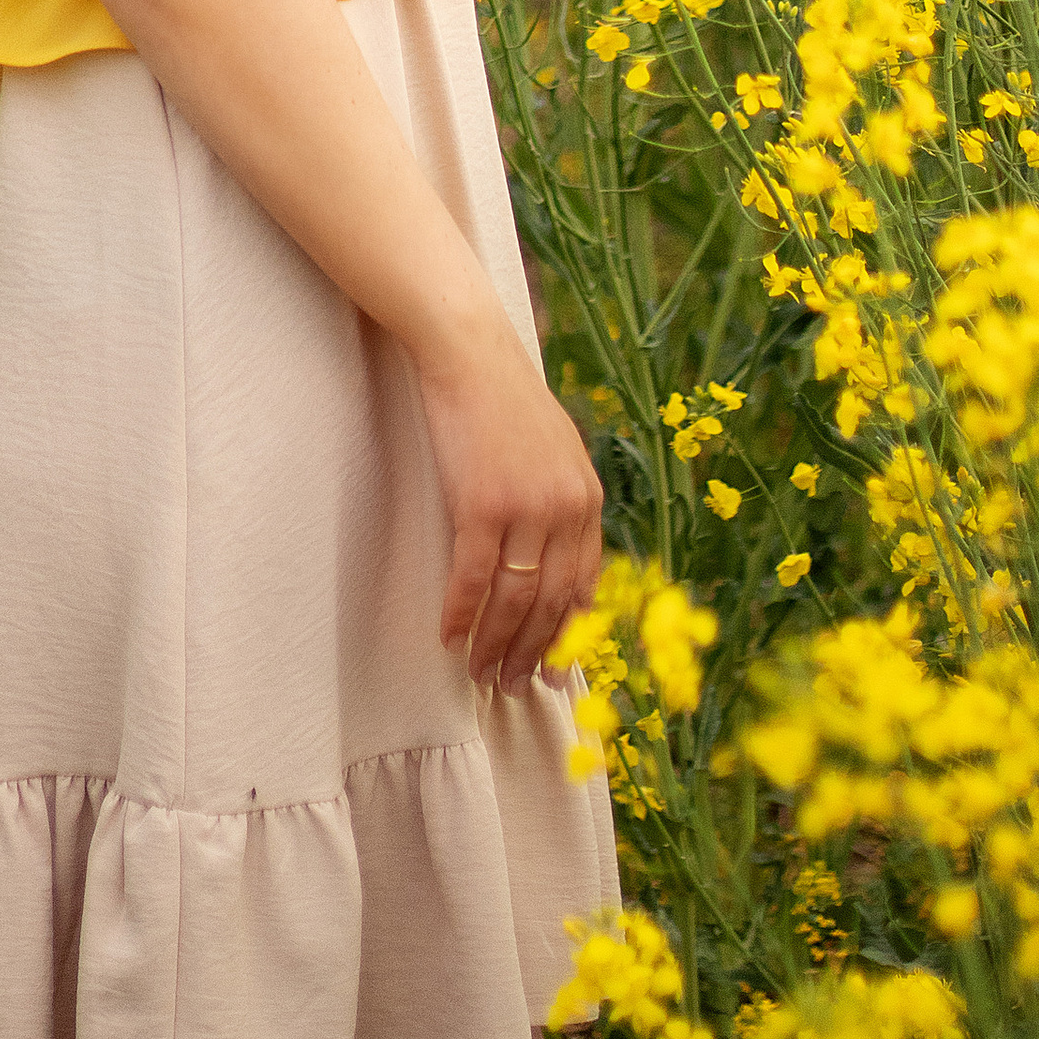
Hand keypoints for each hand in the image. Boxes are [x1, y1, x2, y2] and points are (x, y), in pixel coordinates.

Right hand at [413, 298, 603, 693]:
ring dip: (496, 644)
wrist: (469, 352)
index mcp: (589, 498)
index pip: (584, 586)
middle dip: (533, 653)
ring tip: (482, 672)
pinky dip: (461, 614)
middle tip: (513, 686)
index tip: (556, 672)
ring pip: (514, 599)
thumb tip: (555, 560)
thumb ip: (563, 501)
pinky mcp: (482, 504)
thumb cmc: (504, 399)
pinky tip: (449, 636)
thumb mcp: (555, 450)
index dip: (568, 636)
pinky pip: (473, 577)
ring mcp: (526, 507)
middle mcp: (566, 508)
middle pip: (551, 602)